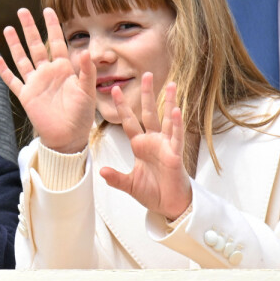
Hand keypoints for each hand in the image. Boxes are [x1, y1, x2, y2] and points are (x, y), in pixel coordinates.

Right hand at [0, 7, 96, 153]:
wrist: (68, 137)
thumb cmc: (81, 114)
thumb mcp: (87, 90)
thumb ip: (87, 71)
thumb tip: (86, 51)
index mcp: (64, 68)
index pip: (57, 42)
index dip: (53, 26)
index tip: (48, 10)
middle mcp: (47, 72)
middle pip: (36, 45)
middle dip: (30, 28)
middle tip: (22, 10)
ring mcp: (35, 83)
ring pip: (22, 58)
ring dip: (15, 44)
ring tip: (8, 28)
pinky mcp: (26, 95)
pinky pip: (12, 80)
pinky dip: (4, 70)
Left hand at [100, 75, 192, 220]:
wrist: (169, 205)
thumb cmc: (153, 192)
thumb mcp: (129, 185)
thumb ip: (115, 178)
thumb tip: (101, 171)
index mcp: (140, 146)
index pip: (129, 122)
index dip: (123, 107)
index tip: (115, 90)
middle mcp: (153, 142)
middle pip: (149, 113)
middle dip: (147, 94)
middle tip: (147, 74)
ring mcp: (165, 146)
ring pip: (167, 120)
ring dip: (169, 102)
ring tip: (171, 85)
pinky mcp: (175, 155)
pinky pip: (176, 137)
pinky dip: (177, 125)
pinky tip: (178, 111)